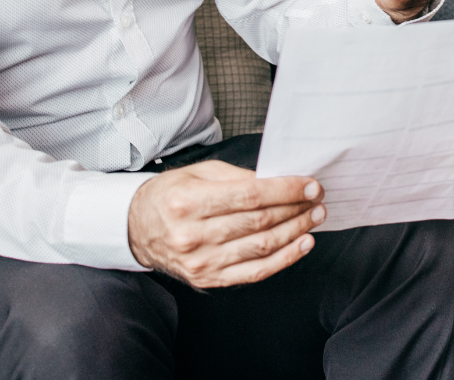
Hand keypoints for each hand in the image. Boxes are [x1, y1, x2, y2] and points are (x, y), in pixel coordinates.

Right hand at [126, 160, 324, 287]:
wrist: (136, 229)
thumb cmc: (169, 196)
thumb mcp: (196, 174)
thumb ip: (236, 176)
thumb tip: (276, 180)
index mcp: (188, 202)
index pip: (250, 196)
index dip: (286, 190)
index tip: (309, 184)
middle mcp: (193, 235)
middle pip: (259, 221)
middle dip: (296, 208)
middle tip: (318, 198)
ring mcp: (201, 262)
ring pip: (262, 247)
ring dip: (296, 231)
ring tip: (315, 217)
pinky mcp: (208, 280)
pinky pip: (255, 272)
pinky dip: (285, 259)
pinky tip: (302, 243)